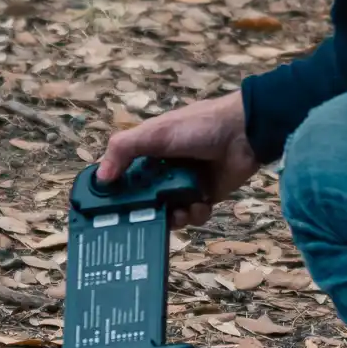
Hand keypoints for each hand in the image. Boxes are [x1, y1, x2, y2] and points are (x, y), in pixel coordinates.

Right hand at [95, 92, 261, 229]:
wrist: (245, 132)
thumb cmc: (198, 127)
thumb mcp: (155, 133)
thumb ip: (124, 149)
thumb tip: (101, 178)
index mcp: (148, 151)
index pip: (124, 175)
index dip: (116, 192)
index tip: (108, 210)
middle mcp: (164, 169)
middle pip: (145, 199)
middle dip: (144, 212)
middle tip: (144, 221)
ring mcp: (185, 184)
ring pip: (169, 211)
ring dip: (173, 216)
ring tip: (179, 212)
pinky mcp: (205, 196)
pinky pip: (193, 215)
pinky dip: (195, 214)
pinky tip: (199, 204)